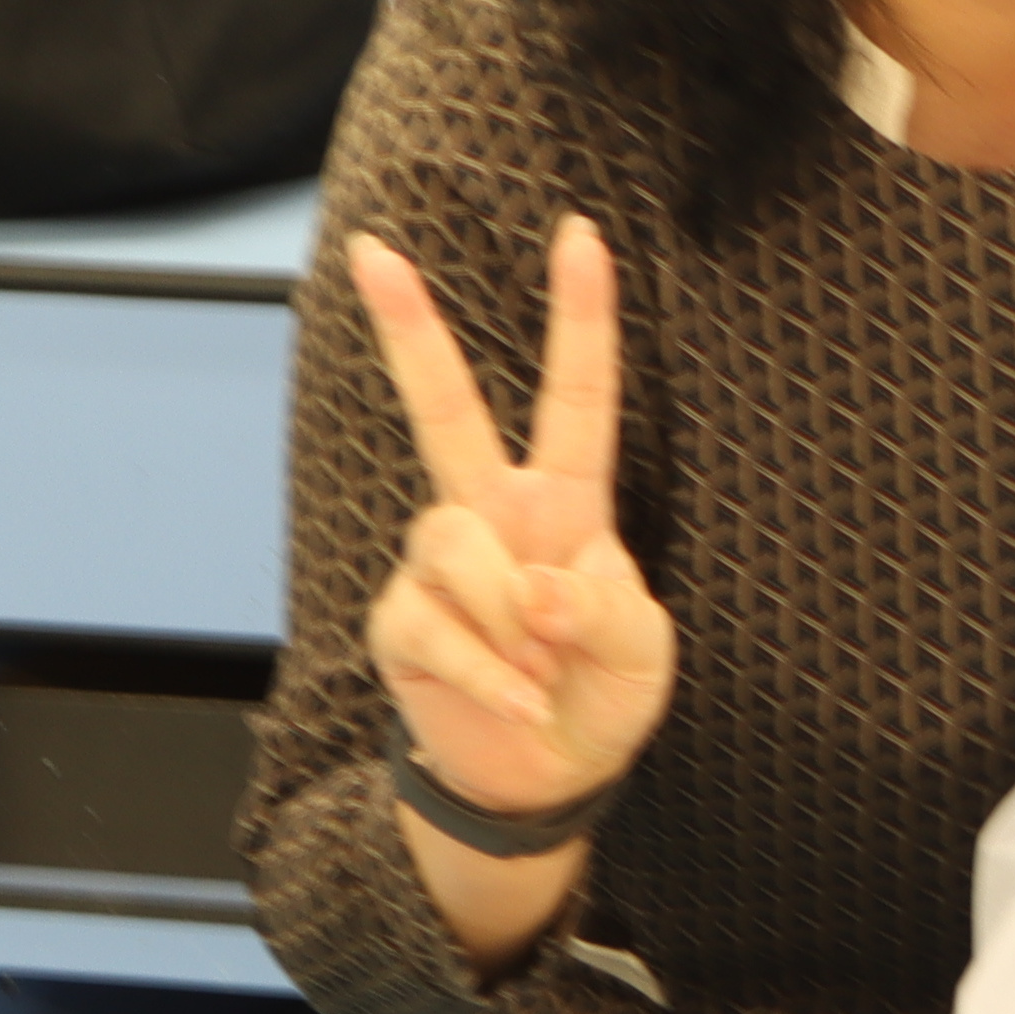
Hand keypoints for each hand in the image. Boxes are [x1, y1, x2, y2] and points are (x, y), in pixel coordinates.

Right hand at [348, 215, 679, 841]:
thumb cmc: (600, 692)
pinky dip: (488, 674)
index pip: (576, 397)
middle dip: (408, 328)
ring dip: (508, 617)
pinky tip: (518, 698)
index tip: (583, 234)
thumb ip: (606, 610)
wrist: (543, 779)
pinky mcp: (401, 623)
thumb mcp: (643, 652)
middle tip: (371, 250)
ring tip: (542, 668)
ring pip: (454, 544)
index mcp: (566, 502)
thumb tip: (536, 591)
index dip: (581, 317)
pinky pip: (436, 628)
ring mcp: (439, 567)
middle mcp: (492, 514)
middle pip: (444, 409)